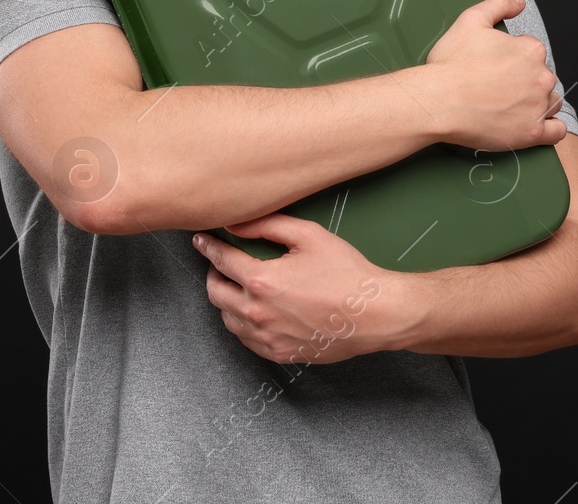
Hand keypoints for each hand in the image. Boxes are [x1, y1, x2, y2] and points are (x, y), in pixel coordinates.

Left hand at [193, 214, 395, 364]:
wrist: (374, 314)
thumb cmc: (346, 273)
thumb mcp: (309, 235)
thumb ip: (267, 225)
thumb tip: (235, 223)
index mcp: (261, 281)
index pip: (221, 260)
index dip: (208, 247)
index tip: (202, 241)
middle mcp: (258, 313)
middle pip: (215, 292)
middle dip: (213, 274)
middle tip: (221, 264)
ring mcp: (267, 338)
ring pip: (228, 319)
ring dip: (227, 300)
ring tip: (238, 286)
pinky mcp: (279, 354)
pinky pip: (246, 339)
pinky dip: (242, 323)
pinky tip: (255, 311)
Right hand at [422, 0, 566, 150]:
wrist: (437, 101)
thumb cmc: (451, 66)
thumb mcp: (471, 20)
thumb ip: (499, 4)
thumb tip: (518, 3)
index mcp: (531, 49)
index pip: (532, 53)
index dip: (513, 59)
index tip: (497, 67)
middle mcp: (541, 77)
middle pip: (542, 78)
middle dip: (524, 82)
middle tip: (497, 88)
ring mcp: (538, 107)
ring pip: (550, 103)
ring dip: (537, 104)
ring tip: (510, 107)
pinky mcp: (533, 133)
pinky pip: (556, 132)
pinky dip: (549, 129)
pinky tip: (534, 125)